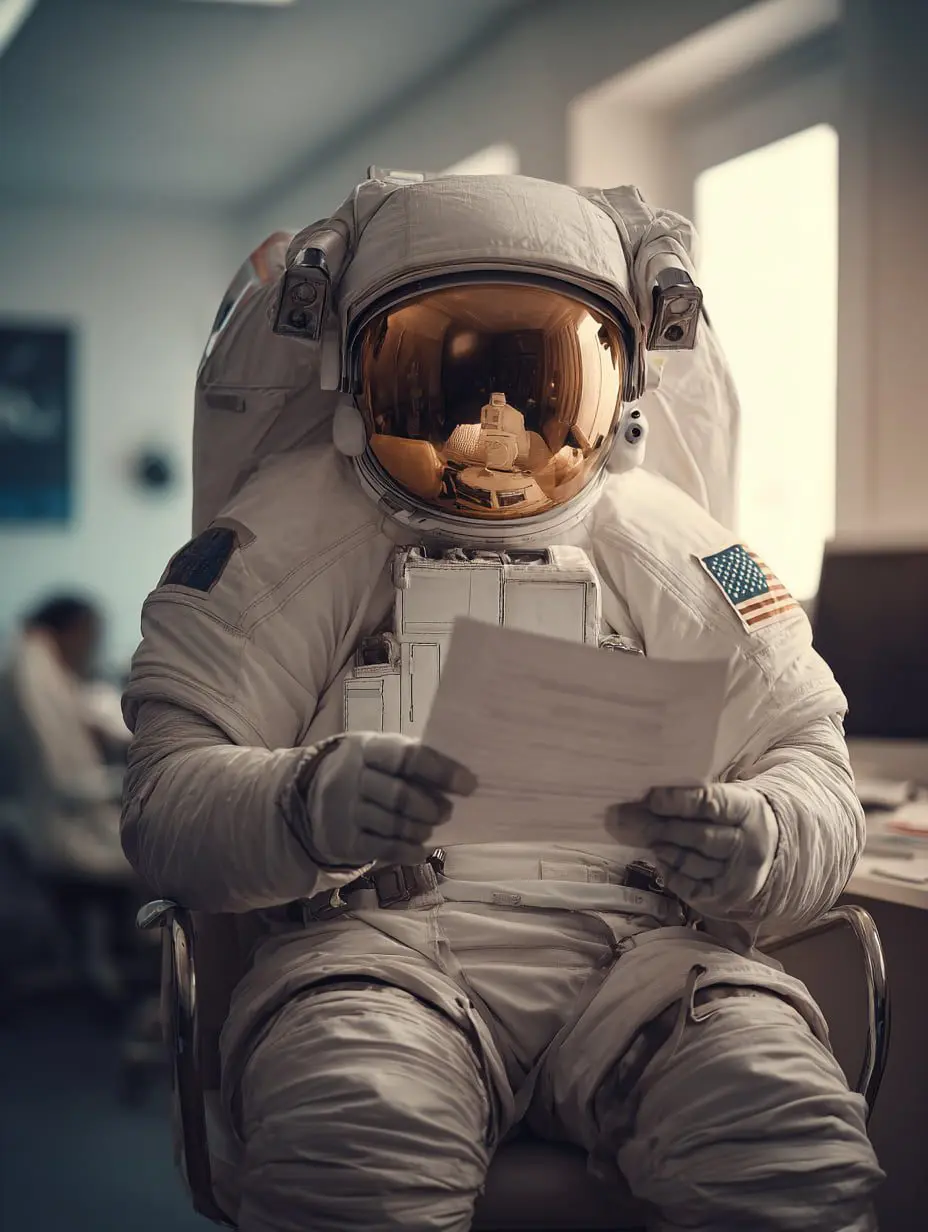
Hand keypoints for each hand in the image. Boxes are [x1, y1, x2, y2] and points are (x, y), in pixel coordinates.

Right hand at [305, 732, 476, 867]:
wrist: (308, 796)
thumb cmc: (362, 771)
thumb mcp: (379, 755)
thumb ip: (412, 762)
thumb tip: (459, 781)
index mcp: (366, 747)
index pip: (407, 756)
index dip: (441, 771)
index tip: (468, 785)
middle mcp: (351, 777)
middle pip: (400, 795)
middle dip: (431, 807)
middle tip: (446, 812)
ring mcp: (344, 810)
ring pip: (394, 825)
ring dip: (421, 830)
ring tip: (428, 829)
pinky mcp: (343, 840)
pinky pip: (384, 848)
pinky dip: (408, 851)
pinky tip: (420, 850)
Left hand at [613, 783, 779, 914]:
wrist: (767, 848)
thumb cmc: (732, 816)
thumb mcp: (724, 797)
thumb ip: (691, 798)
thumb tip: (641, 799)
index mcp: (748, 809)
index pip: (712, 803)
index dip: (678, 801)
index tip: (650, 798)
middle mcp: (749, 843)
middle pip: (701, 837)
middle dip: (663, 828)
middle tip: (631, 821)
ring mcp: (740, 873)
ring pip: (696, 864)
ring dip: (667, 852)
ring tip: (651, 842)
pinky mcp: (727, 895)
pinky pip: (694, 888)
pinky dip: (673, 876)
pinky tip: (662, 862)